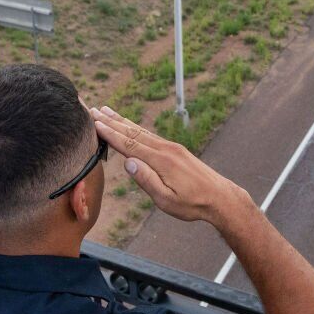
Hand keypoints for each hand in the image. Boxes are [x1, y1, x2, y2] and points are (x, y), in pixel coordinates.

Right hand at [91, 106, 245, 224]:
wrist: (220, 197)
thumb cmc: (192, 204)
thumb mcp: (166, 199)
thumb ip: (147, 180)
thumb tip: (128, 162)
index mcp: (161, 161)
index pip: (129, 144)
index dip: (110, 134)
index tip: (94, 123)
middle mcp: (165, 148)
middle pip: (132, 132)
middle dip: (111, 121)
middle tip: (92, 110)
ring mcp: (171, 147)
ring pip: (141, 131)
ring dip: (122, 121)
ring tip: (106, 110)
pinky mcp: (175, 150)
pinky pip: (150, 135)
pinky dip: (135, 127)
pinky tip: (129, 125)